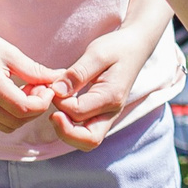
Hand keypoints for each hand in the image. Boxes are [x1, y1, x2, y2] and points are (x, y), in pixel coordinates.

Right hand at [0, 21, 64, 132]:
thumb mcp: (10, 53)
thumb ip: (35, 71)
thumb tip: (60, 79)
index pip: (24, 109)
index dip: (43, 102)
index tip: (48, 86)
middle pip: (18, 121)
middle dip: (36, 108)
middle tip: (39, 87)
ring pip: (8, 126)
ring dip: (24, 114)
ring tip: (26, 90)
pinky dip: (10, 114)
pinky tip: (13, 94)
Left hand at [49, 20, 166, 149]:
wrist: (135, 46)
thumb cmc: (117, 47)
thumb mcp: (96, 53)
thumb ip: (77, 74)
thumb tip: (56, 92)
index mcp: (111, 97)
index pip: (78, 112)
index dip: (59, 102)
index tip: (53, 85)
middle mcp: (112, 111)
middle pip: (88, 141)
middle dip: (64, 131)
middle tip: (52, 113)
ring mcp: (108, 115)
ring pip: (86, 140)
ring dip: (67, 131)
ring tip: (56, 111)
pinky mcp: (103, 114)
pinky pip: (86, 131)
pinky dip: (71, 126)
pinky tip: (63, 108)